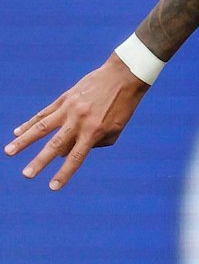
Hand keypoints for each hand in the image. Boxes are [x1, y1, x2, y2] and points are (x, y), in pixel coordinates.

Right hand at [6, 54, 150, 189]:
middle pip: (55, 145)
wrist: (123, 76)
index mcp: (94, 132)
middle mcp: (79, 121)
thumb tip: (68, 153)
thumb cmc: (123, 106)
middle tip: (26, 175)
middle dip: (39, 162)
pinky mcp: (64, 99)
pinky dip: (30, 123)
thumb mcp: (115, 129)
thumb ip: (95, 143)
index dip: (64, 174)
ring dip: (24, 141)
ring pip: (41, 127)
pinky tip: (17, 132)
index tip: (52, 187)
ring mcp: (69, 109)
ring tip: (9, 152)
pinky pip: (43, 113)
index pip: (76, 158)